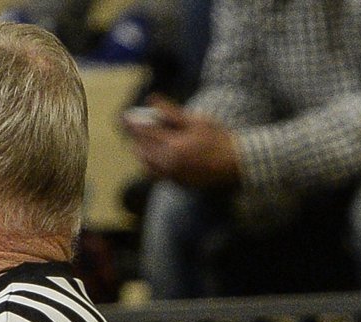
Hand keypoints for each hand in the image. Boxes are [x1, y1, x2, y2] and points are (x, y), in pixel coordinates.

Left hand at [126, 98, 242, 187]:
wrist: (237, 165)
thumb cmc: (219, 140)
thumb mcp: (195, 121)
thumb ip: (171, 112)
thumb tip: (151, 99)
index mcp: (173, 146)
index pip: (144, 133)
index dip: (132, 124)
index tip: (124, 117)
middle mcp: (170, 164)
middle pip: (142, 150)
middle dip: (134, 138)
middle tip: (131, 128)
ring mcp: (174, 176)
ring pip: (147, 165)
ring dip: (141, 153)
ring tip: (141, 142)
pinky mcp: (179, 183)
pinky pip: (158, 175)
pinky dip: (151, 165)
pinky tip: (154, 157)